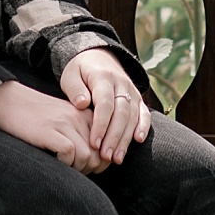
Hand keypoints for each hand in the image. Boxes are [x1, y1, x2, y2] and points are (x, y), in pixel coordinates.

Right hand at [0, 82, 109, 173]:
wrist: (9, 102)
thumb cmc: (36, 117)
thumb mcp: (64, 120)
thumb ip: (81, 134)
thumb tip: (96, 162)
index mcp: (85, 114)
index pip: (107, 144)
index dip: (101, 163)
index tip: (88, 169)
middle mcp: (79, 117)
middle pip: (99, 154)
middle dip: (89, 170)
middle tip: (75, 172)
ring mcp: (64, 123)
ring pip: (87, 156)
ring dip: (77, 170)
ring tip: (65, 169)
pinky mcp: (49, 131)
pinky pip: (69, 154)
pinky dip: (65, 164)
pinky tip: (55, 162)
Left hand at [60, 49, 151, 165]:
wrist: (98, 56)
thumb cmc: (80, 71)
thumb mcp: (70, 75)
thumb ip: (74, 89)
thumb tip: (82, 103)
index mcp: (103, 77)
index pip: (105, 103)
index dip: (101, 125)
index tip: (94, 143)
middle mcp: (121, 83)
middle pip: (121, 113)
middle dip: (114, 137)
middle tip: (105, 157)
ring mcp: (132, 90)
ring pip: (133, 116)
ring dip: (125, 138)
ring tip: (117, 158)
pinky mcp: (138, 97)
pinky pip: (144, 113)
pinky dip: (143, 127)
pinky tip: (138, 141)